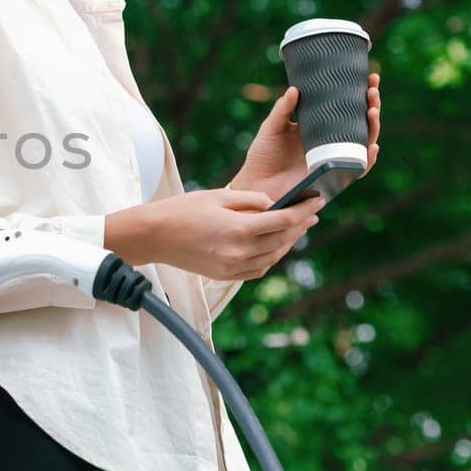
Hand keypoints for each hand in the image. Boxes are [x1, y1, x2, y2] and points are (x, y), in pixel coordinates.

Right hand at [105, 188, 324, 281]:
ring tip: (295, 229)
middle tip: (311, 213)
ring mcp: (232, 267)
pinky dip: (270, 259)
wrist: (153, 236)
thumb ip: (250, 200)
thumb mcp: (217, 195)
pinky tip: (273, 248)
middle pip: (282, 239)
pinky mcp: (225, 275)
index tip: (318, 201)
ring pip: (273, 258)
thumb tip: (273, 205)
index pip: (284, 219)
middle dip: (300, 225)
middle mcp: (239, 252)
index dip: (304, 210)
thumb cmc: (182, 210)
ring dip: (288, 243)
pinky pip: (257, 270)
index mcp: (239, 228)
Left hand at [229, 73, 382, 201]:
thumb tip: (293, 89)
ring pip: (364, 143)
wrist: (257, 184)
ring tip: (372, 111)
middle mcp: (333, 143)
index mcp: (321, 127)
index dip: (361, 94)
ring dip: (373, 128)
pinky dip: (367, 160)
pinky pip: (357, 170)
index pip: (347, 108)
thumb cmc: (263, 155)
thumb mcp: (272, 128)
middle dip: (372, 105)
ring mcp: (336, 160)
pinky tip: (372, 147)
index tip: (370, 78)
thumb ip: (282, 110)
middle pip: (361, 123)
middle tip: (372, 89)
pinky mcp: (334, 178)